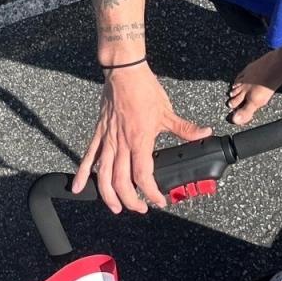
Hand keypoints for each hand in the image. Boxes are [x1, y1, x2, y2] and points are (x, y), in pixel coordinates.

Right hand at [72, 65, 212, 214]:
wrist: (124, 73)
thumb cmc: (144, 90)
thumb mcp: (167, 111)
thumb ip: (185, 128)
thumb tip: (203, 133)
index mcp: (140, 140)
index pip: (142, 175)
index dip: (150, 192)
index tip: (159, 200)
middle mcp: (121, 144)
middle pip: (121, 182)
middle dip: (130, 200)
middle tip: (140, 208)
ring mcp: (108, 140)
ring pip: (103, 175)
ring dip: (107, 195)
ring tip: (115, 207)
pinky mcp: (99, 134)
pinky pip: (88, 156)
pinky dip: (82, 173)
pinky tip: (78, 187)